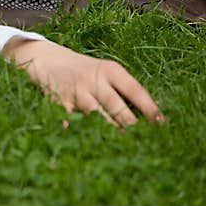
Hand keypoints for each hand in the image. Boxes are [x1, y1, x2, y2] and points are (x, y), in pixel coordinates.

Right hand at [2, 37, 163, 128]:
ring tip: (119, 147)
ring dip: (109, 133)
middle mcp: (94, 79)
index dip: (150, 109)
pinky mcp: (59, 101)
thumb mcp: (104, 71)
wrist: (45, 58)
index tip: (160, 125)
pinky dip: (80, 131)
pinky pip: (73, 120)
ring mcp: (76, 91)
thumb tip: (150, 117)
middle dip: (130, 127)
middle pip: (118, 108)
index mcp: (110, 70)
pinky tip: (88, 142)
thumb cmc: (82, 70)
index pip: (135, 91)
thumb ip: (123, 90)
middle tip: (140, 142)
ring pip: (98, 117)